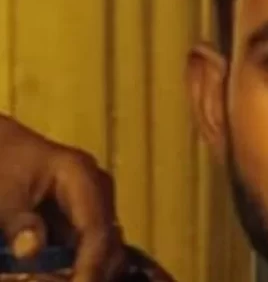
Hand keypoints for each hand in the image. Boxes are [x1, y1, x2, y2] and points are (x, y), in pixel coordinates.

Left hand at [0, 114, 125, 280]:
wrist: (1, 146)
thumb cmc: (2, 164)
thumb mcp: (2, 192)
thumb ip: (17, 222)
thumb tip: (30, 252)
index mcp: (82, 175)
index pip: (96, 227)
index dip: (90, 265)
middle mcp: (99, 190)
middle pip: (109, 242)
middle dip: (90, 272)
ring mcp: (96, 204)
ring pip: (105, 249)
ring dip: (85, 271)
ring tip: (51, 278)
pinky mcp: (86, 218)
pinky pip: (91, 249)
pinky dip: (77, 267)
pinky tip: (61, 275)